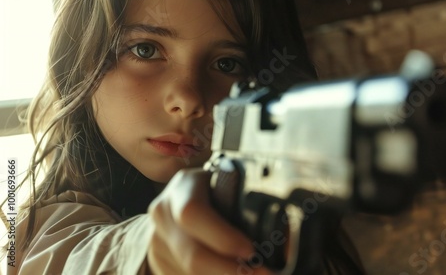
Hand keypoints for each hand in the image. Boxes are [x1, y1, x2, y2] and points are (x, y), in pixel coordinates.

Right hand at [147, 168, 273, 274]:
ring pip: (190, 273)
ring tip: (254, 274)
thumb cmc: (213, 193)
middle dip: (230, 271)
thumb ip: (243, 203)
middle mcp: (164, 214)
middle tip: (262, 274)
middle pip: (192, 255)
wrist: (174, 208)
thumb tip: (283, 236)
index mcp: (183, 186)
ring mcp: (156, 242)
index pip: (194, 213)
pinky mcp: (158, 264)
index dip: (222, 236)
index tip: (251, 251)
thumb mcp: (224, 187)